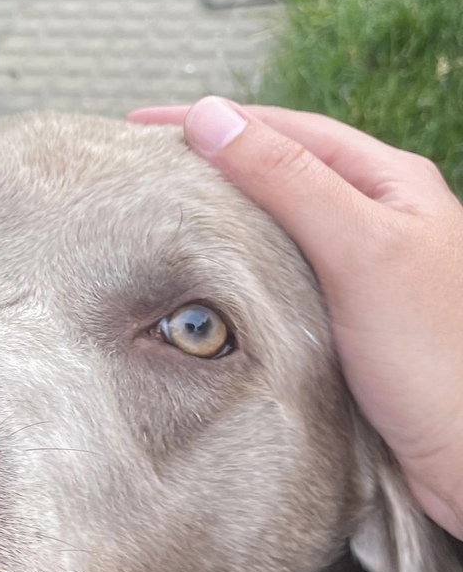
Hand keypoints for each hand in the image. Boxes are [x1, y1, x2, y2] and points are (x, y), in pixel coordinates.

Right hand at [129, 98, 462, 538]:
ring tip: (161, 213)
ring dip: (219, 214)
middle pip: (278, 171)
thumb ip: (289, 183)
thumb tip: (211, 118)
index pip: (286, 132)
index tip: (142, 128)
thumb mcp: (359, 251)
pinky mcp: (340, 318)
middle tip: (141, 167)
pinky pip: (275, 274)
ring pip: (274, 224)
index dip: (213, 123)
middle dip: (210, 162)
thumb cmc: (432, 354)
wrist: (462, 453)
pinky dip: (234, 264)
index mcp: (388, 183)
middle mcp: (374, 217)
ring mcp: (357, 269)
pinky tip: (204, 274)